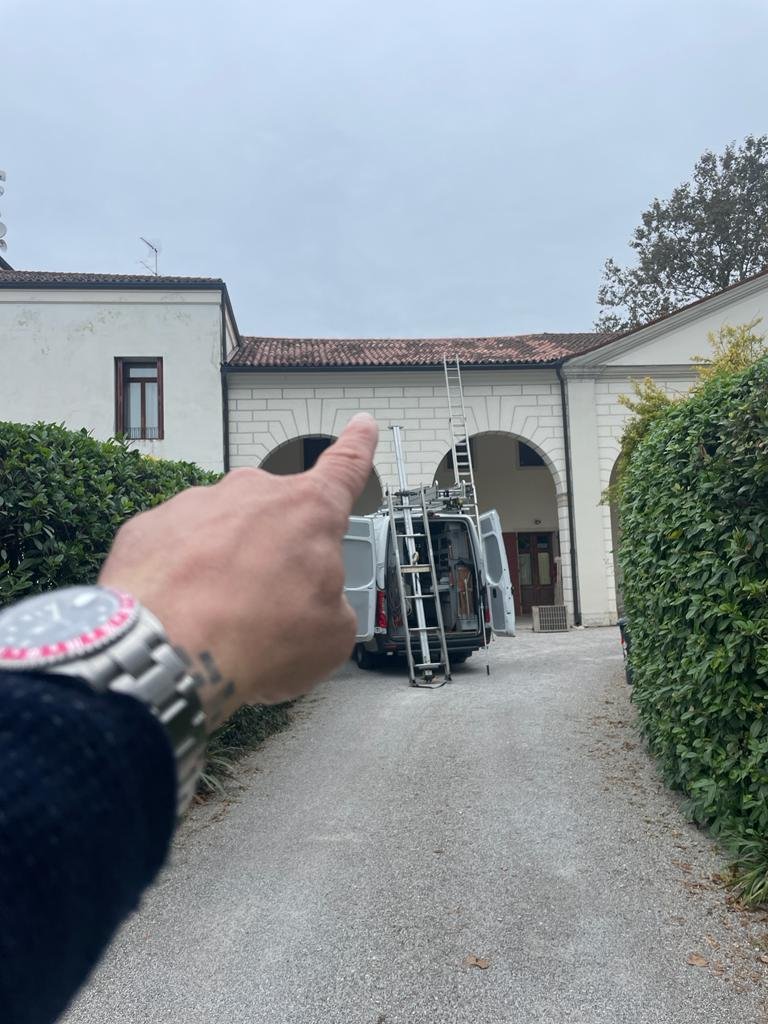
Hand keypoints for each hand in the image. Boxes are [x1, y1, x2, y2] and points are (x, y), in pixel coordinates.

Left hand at [99, 414, 378, 727]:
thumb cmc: (254, 639)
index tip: (361, 426)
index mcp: (308, 511)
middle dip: (275, 552)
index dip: (357, 448)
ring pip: (223, 532)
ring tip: (218, 617)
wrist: (163, 652)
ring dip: (225, 565)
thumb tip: (313, 607)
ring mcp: (195, 505)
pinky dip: (180, 577)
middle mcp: (252, 494)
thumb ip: (329, 606)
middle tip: (267, 605)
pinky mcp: (148, 527)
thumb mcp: (330, 636)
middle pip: (275, 516)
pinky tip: (180, 612)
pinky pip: (176, 548)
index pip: (343, 468)